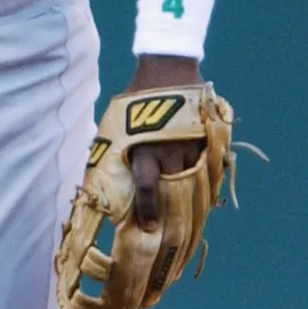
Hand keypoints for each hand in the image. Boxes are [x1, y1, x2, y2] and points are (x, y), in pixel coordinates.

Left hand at [123, 54, 203, 230]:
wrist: (168, 68)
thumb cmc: (136, 97)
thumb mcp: (117, 122)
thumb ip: (114, 149)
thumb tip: (97, 175)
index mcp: (145, 149)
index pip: (147, 187)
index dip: (147, 211)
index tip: (147, 229)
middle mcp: (170, 152)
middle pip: (175, 193)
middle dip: (175, 219)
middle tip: (173, 240)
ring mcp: (193, 148)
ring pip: (195, 186)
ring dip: (192, 208)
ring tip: (190, 230)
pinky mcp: (208, 142)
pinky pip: (210, 172)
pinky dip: (207, 188)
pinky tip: (205, 204)